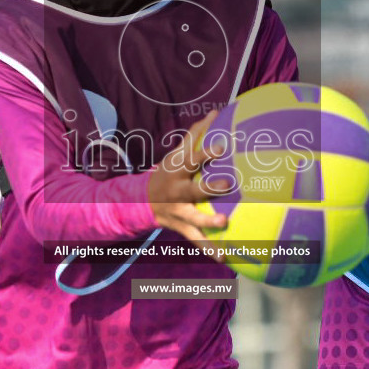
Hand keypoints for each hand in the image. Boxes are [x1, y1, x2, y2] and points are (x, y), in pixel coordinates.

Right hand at [147, 111, 231, 255]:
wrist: (141, 201)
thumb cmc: (168, 172)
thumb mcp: (176, 153)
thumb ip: (195, 134)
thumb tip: (215, 111)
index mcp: (177, 170)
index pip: (191, 159)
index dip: (205, 153)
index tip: (222, 146)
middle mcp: (176, 191)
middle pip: (193, 189)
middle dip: (209, 187)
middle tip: (228, 184)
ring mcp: (178, 211)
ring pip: (193, 218)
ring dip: (208, 221)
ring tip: (224, 223)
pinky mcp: (181, 227)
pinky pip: (195, 239)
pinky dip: (208, 249)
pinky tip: (224, 257)